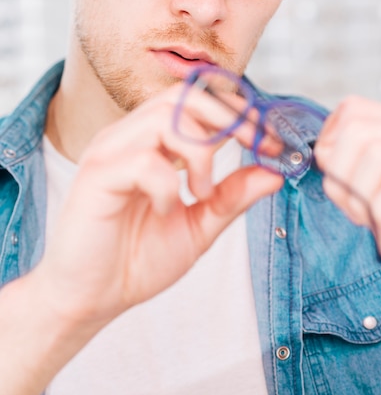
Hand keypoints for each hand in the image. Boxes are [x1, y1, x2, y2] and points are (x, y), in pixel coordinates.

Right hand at [37, 82, 281, 328]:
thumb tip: (274, 173)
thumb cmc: (138, 258)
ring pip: (165, 118)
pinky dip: (167, 185)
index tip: (271, 141)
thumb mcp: (198, 227)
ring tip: (201, 193)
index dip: (239, 113)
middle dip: (228, 117)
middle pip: (183, 96)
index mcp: (152, 142)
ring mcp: (110, 151)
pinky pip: (143, 160)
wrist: (92, 298)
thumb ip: (231, 197)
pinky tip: (165, 209)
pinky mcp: (96, 174)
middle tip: (256, 147)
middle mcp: (130, 136)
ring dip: (199, 153)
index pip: (198, 102)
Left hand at [315, 95, 380, 294]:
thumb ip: (348, 160)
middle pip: (357, 129)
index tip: (337, 176)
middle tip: (356, 206)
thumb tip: (319, 152)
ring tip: (377, 219)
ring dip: (360, 197)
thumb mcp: (369, 188)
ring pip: (376, 153)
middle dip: (340, 173)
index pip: (353, 109)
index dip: (330, 143)